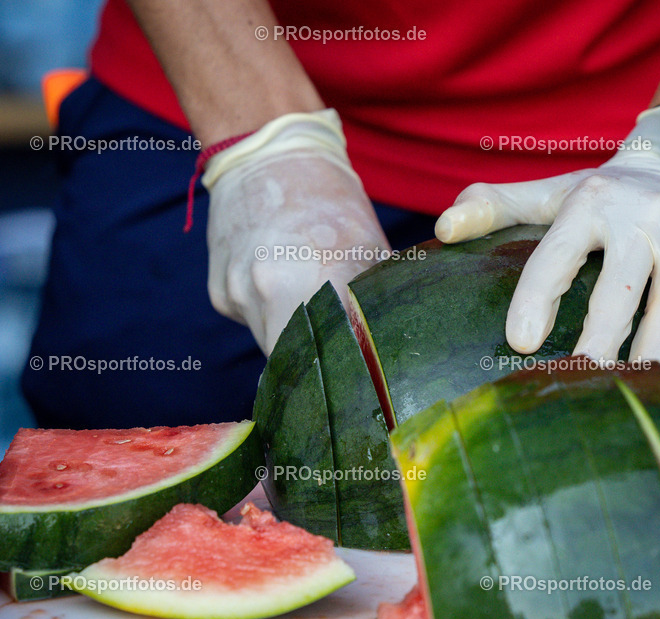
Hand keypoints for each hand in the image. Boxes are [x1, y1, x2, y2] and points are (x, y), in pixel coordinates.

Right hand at [202, 109, 388, 354]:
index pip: (327, 357)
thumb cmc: (331, 203)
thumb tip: (393, 345)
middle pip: (295, 360)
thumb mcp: (369, 248)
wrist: (268, 157)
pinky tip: (281, 283)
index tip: (358, 374)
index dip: (343, 371)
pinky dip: (269, 315)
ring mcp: (238, 294)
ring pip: (271, 344)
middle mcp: (267, 291)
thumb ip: (377, 301)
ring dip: (293, 335)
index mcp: (311, 280)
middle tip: (340, 350)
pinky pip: (252, 323)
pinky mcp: (220, 294)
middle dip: (317, 358)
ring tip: (311, 302)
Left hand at [435, 106, 659, 368]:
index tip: (520, 344)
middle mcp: (646, 219)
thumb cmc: (607, 194)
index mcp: (594, 204)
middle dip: (601, 338)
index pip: (559, 254)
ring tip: (630, 396)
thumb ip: (497, 207)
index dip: (538, 297)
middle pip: (623, 287)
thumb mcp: (551, 192)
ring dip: (656, 355)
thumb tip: (441, 228)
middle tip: (578, 383)